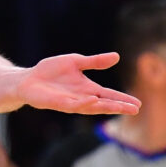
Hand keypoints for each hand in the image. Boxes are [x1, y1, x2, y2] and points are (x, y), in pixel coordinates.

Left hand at [14, 53, 140, 115]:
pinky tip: (93, 100)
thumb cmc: (51, 71)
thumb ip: (95, 61)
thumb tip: (117, 56)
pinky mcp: (58, 103)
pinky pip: (73, 105)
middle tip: (134, 110)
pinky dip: (84, 103)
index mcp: (88, 89)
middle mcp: (82, 98)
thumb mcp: (76, 62)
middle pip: (104, 104)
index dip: (122, 99)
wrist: (28, 79)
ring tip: (119, 107)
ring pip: (91, 107)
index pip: (109, 95)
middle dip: (118, 106)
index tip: (137, 104)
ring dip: (105, 107)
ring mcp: (70, 102)